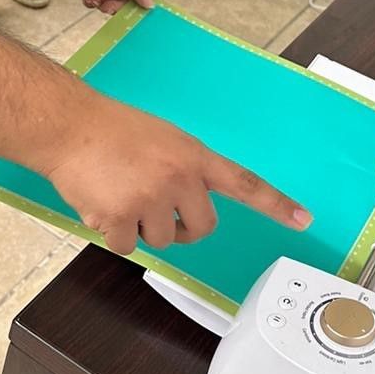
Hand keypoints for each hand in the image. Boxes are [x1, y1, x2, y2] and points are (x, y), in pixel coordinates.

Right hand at [45, 89, 311, 254]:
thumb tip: (188, 205)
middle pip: (199, 229)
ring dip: (141, 228)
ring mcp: (150, 199)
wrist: (71, 127)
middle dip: (180, 229)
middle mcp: (179, 178)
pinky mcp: (120, 217)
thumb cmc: (113, 130)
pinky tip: (101, 205)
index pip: (244, 183)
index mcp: (194, 156)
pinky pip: (127, 246)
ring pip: (160, 241)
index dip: (275, 204)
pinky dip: (113, 234)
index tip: (303, 220)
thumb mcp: (165, 140)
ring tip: (120, 194)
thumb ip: (185, 169)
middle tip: (156, 210)